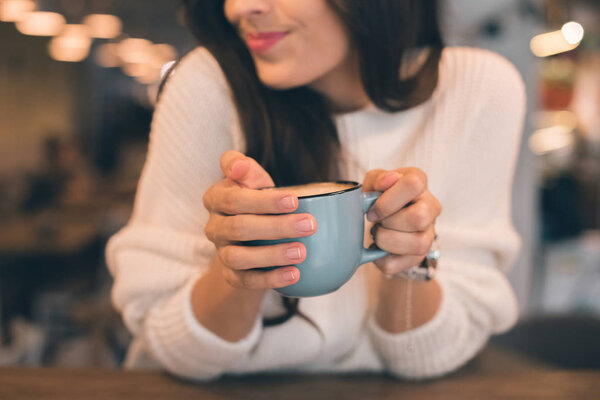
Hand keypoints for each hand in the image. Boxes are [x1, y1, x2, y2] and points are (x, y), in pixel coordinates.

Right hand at [202, 150, 316, 290]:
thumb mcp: (250, 177)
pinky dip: (270, 279)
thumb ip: (243, 166)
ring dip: (272, 255)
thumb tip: (239, 167)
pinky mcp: (231, 275)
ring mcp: (221, 252)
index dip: (264, 201)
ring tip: (301, 252)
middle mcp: (214, 227)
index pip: (234, 199)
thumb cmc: (254, 197)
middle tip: (309, 225)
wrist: (250, 233)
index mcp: (216, 198)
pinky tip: (294, 274)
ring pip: (239, 257)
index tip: (294, 200)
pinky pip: (246, 281)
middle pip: (240, 228)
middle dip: (277, 227)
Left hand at [362, 168, 440, 275]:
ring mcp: (429, 232)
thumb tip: (387, 181)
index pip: (413, 185)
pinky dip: (381, 258)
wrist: (382, 217)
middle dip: (389, 222)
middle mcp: (430, 206)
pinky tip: (376, 249)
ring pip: (418, 244)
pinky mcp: (419, 255)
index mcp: (419, 182)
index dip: (387, 200)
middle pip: (419, 218)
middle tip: (377, 221)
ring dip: (387, 241)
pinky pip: (401, 264)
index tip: (372, 209)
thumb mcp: (374, 181)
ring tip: (378, 234)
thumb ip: (378, 178)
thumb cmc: (379, 195)